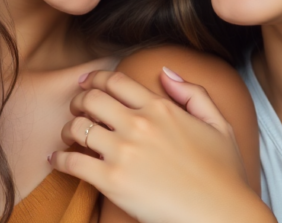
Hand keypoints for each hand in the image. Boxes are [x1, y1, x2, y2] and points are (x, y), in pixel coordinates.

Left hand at [49, 69, 272, 222]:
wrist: (221, 214)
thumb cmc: (224, 175)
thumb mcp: (218, 124)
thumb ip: (193, 93)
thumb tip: (166, 72)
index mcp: (161, 108)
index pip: (116, 81)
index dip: (97, 79)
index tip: (88, 84)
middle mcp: (139, 124)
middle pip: (91, 99)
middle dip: (79, 101)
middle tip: (77, 110)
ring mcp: (124, 152)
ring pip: (78, 127)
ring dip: (68, 129)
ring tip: (68, 137)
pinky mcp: (112, 181)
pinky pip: (72, 162)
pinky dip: (59, 159)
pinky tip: (57, 160)